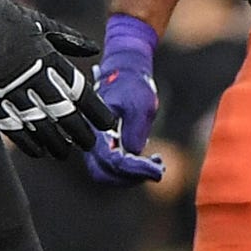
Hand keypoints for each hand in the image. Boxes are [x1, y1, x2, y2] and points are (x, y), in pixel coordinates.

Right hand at [0, 0, 116, 159]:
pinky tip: (37, 151)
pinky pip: (9, 125)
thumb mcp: (37, 22)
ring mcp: (7, 88)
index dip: (96, 110)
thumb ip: (67, 38)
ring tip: (65, 153)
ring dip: (54, 142)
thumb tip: (94, 50)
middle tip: (89, 145)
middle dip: (79, 132)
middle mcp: (31, 76)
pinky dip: (25, 141)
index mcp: (47, 57)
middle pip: (63, 112)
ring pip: (38, 124)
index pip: (79, 90)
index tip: (108, 124)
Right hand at [84, 13, 163, 183]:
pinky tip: (151, 160)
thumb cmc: (133, 86)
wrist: (126, 73)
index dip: (135, 170)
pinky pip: (112, 167)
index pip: (112, 161)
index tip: (159, 169)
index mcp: (95, 127)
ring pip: (107, 174)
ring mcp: (96, 143)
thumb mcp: (141, 106)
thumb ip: (135, 132)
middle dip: (132, 178)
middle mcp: (91, 138)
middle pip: (103, 174)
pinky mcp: (104, 144)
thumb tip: (131, 155)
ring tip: (157, 163)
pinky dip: (131, 170)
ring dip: (133, 176)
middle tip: (158, 169)